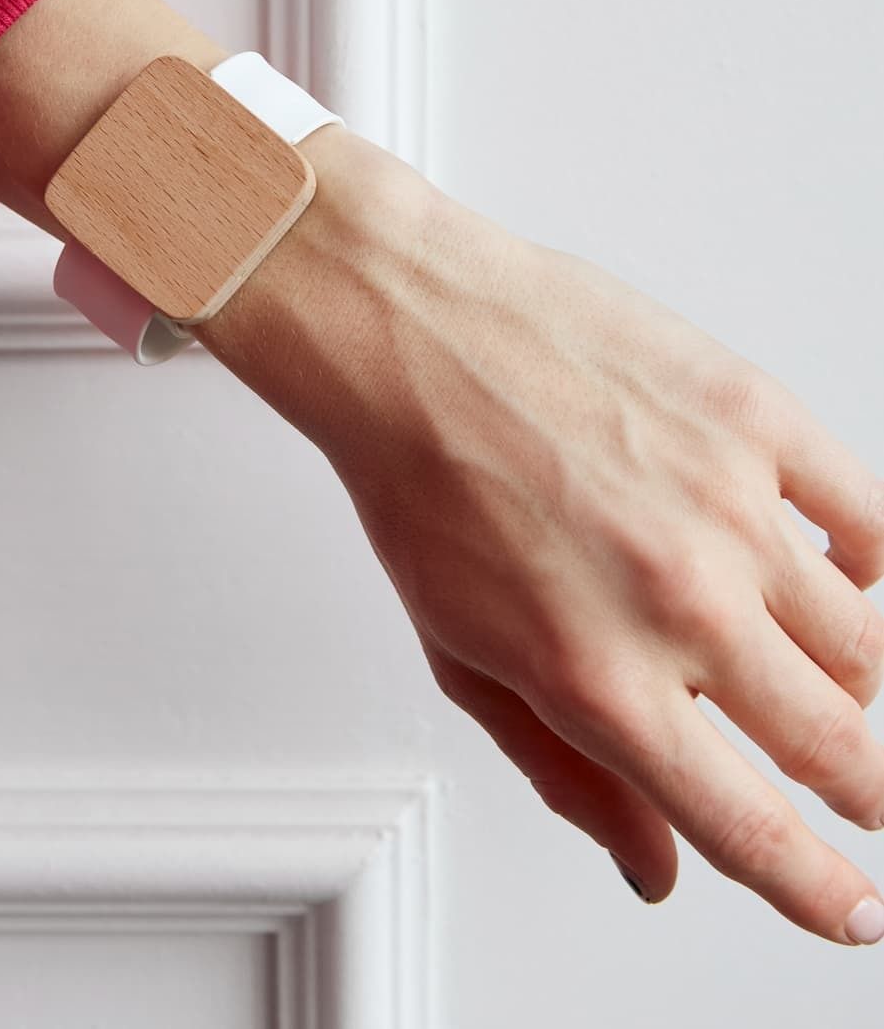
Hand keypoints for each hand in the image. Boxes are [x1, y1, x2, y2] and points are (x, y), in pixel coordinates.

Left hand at [201, 129, 883, 945]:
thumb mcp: (464, 659)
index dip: (816, 889)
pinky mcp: (754, 417)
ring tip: (808, 662)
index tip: (853, 911)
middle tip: (853, 787)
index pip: (747, 828)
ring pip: (862, 641)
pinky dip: (865, 560)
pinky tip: (830, 564)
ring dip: (848, 677)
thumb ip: (566, 774)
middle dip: (856, 789)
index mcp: (598, 680)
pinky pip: (868, 517)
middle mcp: (678, 603)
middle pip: (832, 744)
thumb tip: (649, 866)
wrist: (411, 338)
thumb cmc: (421, 485)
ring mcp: (727, 505)